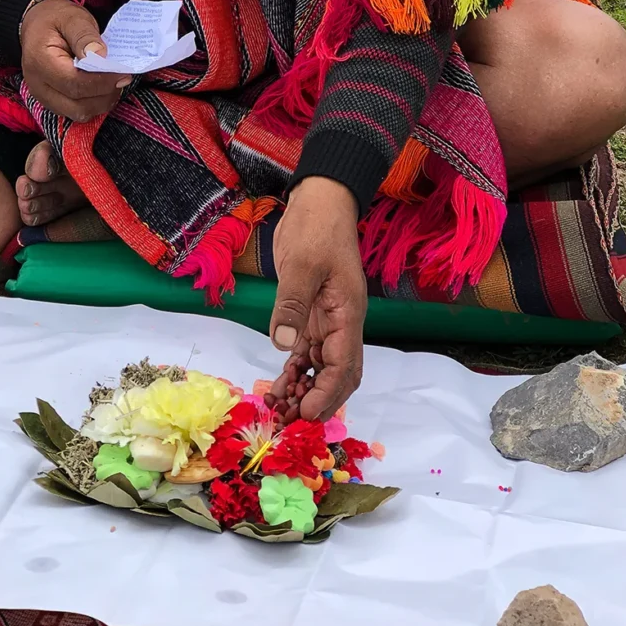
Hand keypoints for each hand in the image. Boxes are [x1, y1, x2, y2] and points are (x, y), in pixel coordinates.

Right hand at [20, 0, 129, 122]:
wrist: (38, 25)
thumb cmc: (56, 19)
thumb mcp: (72, 18)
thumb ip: (85, 36)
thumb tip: (101, 55)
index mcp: (39, 62)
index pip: (74, 84)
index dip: (102, 82)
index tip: (123, 73)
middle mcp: (38, 85)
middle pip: (78, 106)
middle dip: (105, 95)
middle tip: (122, 77)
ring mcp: (44, 98)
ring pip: (79, 114)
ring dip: (102, 102)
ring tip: (113, 82)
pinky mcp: (53, 103)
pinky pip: (77, 112)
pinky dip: (94, 103)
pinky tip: (102, 87)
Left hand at [269, 177, 367, 421]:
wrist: (319, 203)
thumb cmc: (317, 229)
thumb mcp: (302, 264)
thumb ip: (292, 305)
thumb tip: (282, 345)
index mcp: (348, 314)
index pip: (344, 365)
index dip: (327, 393)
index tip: (307, 413)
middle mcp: (341, 324)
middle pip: (337, 375)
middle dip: (318, 401)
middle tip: (290, 422)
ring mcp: (326, 321)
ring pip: (320, 368)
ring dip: (303, 390)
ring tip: (278, 410)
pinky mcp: (309, 316)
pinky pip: (304, 353)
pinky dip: (293, 372)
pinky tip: (277, 388)